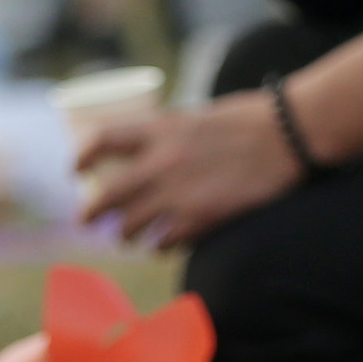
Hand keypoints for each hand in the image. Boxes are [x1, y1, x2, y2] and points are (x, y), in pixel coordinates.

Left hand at [80, 96, 301, 247]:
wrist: (287, 134)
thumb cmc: (249, 119)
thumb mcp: (197, 115)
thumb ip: (170, 135)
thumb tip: (153, 150)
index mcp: (159, 129)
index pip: (101, 140)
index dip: (81, 157)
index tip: (75, 171)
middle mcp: (160, 162)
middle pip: (106, 195)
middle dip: (89, 213)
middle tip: (85, 221)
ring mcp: (178, 193)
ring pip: (129, 226)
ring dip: (124, 235)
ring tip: (127, 237)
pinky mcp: (200, 218)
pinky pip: (164, 242)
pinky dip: (158, 246)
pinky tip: (161, 245)